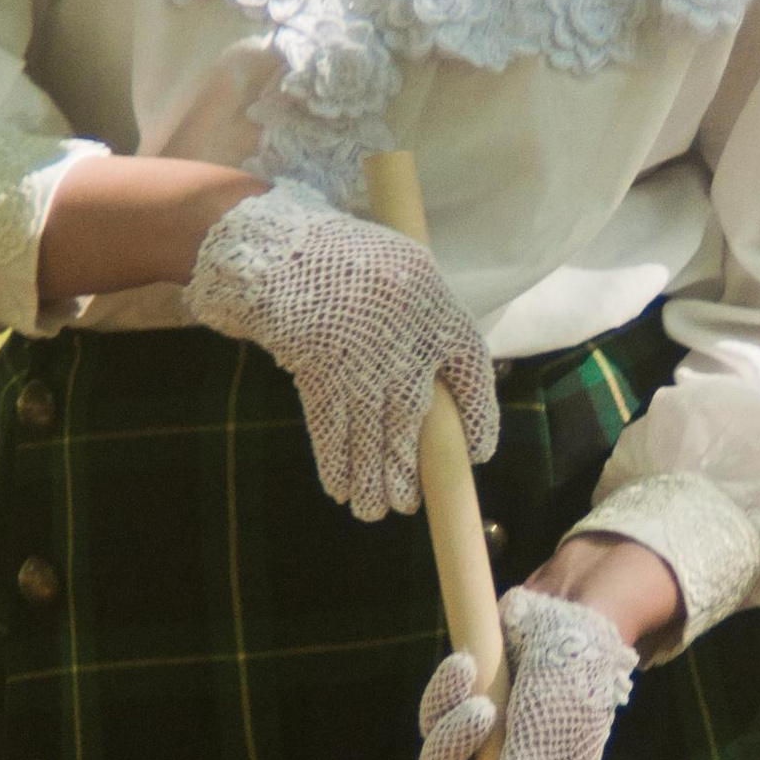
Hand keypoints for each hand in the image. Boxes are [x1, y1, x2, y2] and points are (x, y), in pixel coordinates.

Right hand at [184, 182, 498, 518]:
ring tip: (376, 511)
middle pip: (416, 423)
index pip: (472, 373)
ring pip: (373, 438)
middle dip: (408, 470)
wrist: (280, 247)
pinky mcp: (322, 375)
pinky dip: (336, 463)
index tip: (476, 451)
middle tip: (407, 502)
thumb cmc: (346, 255)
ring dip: (374, 481)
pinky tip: (339, 489)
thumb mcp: (406, 272)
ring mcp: (362, 364)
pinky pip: (332, 430)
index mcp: (437, 310)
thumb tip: (435, 379)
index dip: (479, 418)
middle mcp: (406, 344)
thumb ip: (426, 320)